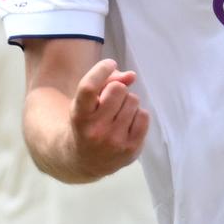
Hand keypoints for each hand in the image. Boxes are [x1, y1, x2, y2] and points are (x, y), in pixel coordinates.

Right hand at [69, 58, 149, 178]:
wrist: (84, 161)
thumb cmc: (87, 123)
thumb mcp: (86, 103)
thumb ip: (106, 82)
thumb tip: (131, 76)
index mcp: (79, 116)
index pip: (89, 87)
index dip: (101, 70)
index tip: (109, 63)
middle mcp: (95, 130)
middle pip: (118, 89)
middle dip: (116, 89)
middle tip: (110, 101)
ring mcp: (114, 141)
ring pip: (133, 100)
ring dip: (127, 102)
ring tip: (117, 114)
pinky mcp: (131, 148)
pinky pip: (144, 115)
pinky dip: (137, 114)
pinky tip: (127, 123)